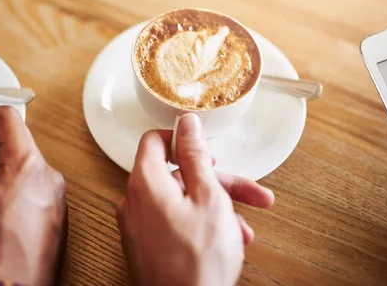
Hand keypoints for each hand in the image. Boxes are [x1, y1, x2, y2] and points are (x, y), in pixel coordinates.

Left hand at [117, 114, 273, 285]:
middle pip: (177, 175)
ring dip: (215, 208)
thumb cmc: (196, 261)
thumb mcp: (208, 197)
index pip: (155, 140)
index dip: (183, 140)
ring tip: (243, 227)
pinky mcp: (145, 244)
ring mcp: (138, 225)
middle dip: (218, 182)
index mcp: (146, 181)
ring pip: (180, 201)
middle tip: (251, 193)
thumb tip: (187, 124)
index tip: (206, 148)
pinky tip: (227, 240)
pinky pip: (173, 222)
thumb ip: (195, 155)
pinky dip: (199, 224)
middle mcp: (135, 200)